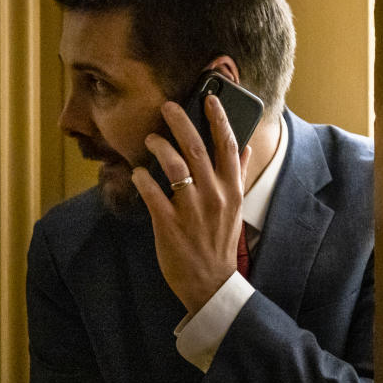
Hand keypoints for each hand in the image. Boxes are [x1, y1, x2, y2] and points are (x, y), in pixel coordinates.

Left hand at [131, 95, 252, 313]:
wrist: (211, 283)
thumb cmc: (220, 243)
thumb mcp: (236, 208)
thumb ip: (238, 175)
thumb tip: (245, 146)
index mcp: (232, 190)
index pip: (228, 146)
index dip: (219, 119)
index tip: (210, 99)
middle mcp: (214, 196)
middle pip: (197, 148)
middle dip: (181, 122)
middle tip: (167, 106)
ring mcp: (191, 210)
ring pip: (174, 165)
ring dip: (159, 146)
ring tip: (149, 139)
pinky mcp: (169, 225)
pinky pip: (152, 193)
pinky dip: (142, 178)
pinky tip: (137, 173)